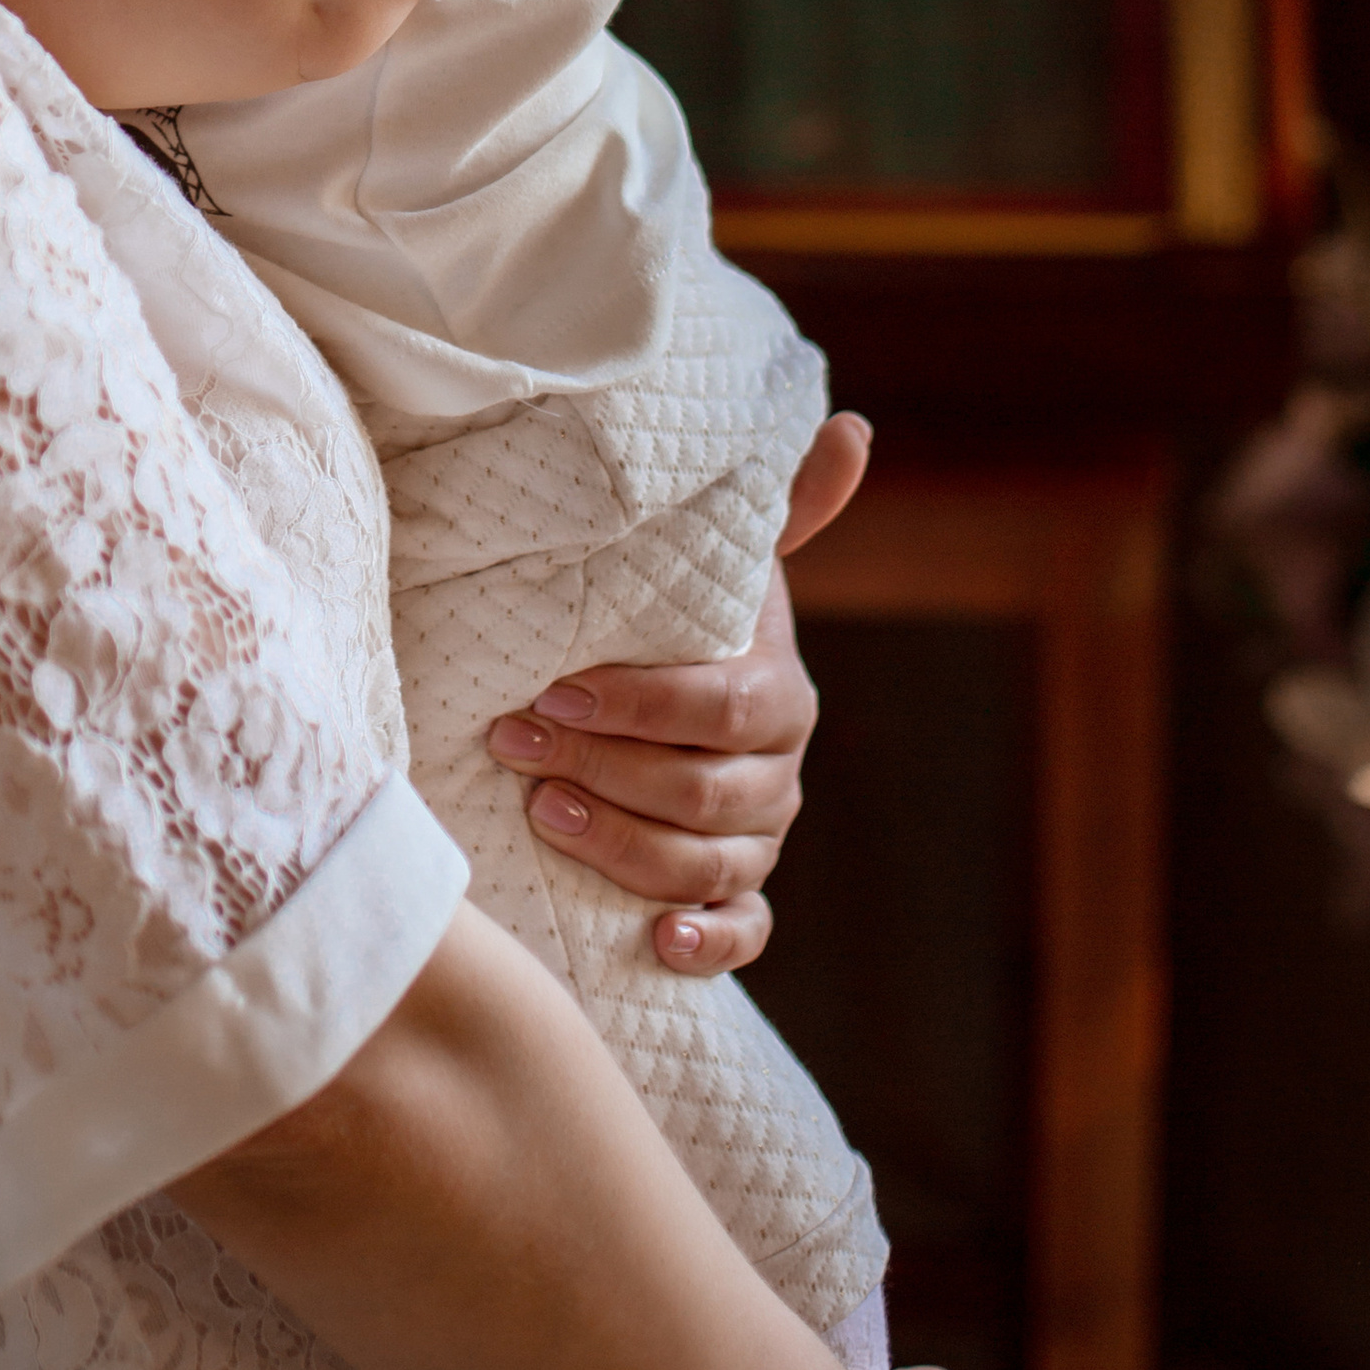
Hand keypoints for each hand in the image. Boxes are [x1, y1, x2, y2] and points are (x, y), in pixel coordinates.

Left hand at [484, 411, 871, 974]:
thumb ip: (779, 503)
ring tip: (543, 813)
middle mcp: (778, 770)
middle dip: (606, 771)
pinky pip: (746, 935)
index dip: (639, 706)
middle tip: (515, 745)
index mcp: (777, 690)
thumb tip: (854, 425)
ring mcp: (762, 839)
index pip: (722, 708)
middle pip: (708, 794)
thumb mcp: (716, 561)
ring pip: (712, 865)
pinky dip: (708, 944)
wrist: (670, 692)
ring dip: (626, 848)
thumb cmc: (677, 620)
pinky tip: (660, 942)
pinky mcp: (741, 896)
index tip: (552, 691)